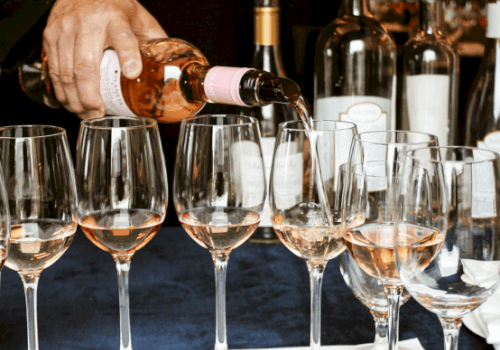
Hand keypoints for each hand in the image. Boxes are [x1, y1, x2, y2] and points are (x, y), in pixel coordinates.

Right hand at [43, 0, 166, 118]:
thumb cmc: (114, 6)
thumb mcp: (139, 19)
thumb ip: (154, 42)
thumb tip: (169, 72)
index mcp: (115, 18)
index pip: (122, 37)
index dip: (128, 56)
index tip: (132, 73)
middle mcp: (87, 23)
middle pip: (86, 66)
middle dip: (90, 97)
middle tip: (98, 113)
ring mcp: (65, 29)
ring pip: (65, 72)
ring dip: (74, 99)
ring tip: (85, 113)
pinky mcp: (50, 35)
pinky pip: (52, 69)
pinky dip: (60, 90)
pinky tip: (69, 102)